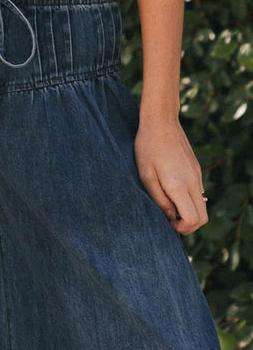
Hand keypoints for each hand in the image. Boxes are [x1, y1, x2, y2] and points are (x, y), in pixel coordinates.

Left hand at [134, 116, 207, 234]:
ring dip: (189, 212)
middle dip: (188, 225)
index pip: (194, 220)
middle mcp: (193, 182)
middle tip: (169, 219)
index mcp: (179, 185)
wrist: (161, 121)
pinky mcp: (196, 169)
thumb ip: (158, 198)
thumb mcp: (145, 175)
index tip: (167, 222)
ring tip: (168, 204)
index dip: (182, 228)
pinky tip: (171, 190)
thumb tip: (170, 216)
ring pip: (202, 205)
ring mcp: (197, 175)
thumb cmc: (148, 147)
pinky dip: (189, 199)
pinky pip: (198, 192)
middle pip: (203, 217)